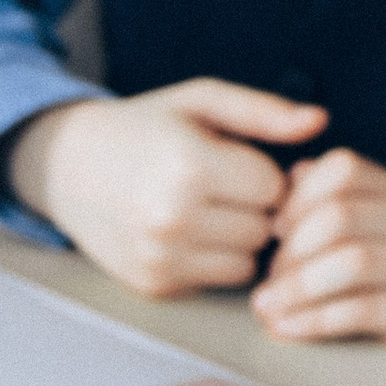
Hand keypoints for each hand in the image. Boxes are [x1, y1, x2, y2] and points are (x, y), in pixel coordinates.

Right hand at [5, 79, 327, 299]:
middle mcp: (172, 217)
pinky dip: (215, 260)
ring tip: (211, 208)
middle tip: (227, 185)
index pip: (274, 186)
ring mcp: (159, 257)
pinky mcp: (153, 284)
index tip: (243, 160)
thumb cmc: (144, 127)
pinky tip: (192, 232)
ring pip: (248, 261)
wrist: (65, 167)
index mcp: (188, 164)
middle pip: (265, 227)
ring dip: (241, 237)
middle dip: (257, 206)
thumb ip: (263, 111)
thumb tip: (319, 121)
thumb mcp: (200, 101)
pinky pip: (218, 280)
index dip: (267, 171)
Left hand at [256, 149, 385, 347]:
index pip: (344, 168)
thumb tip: (291, 178)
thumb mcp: (341, 237)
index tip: (275, 230)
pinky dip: (313, 320)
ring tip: (267, 308)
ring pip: (353, 261)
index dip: (300, 196)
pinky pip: (361, 309)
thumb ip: (317, 203)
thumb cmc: (360, 282)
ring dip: (298, 286)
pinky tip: (286, 327)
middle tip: (268, 281)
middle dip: (293, 251)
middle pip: (342, 215)